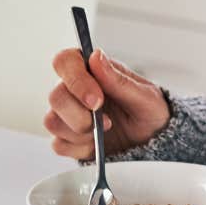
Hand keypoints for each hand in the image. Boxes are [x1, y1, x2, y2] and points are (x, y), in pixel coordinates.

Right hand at [43, 47, 170, 158]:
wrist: (153, 141)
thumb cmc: (149, 112)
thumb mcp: (145, 96)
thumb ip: (119, 79)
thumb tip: (96, 57)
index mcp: (93, 70)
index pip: (65, 61)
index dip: (75, 79)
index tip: (96, 99)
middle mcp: (76, 90)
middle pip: (56, 96)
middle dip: (80, 114)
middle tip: (107, 122)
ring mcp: (68, 114)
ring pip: (52, 121)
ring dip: (80, 131)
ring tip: (104, 132)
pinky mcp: (67, 138)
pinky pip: (59, 144)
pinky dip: (79, 148)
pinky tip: (96, 144)